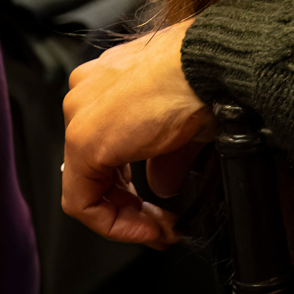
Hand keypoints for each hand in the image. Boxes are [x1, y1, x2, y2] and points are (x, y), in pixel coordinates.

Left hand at [61, 20, 212, 246]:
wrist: (213, 62)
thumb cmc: (208, 75)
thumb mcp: (187, 124)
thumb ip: (166, 160)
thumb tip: (163, 186)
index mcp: (110, 80)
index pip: (108, 149)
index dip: (133, 189)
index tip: (161, 209)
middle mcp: (87, 94)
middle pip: (96, 168)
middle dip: (130, 205)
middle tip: (160, 226)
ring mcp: (80, 114)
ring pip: (87, 185)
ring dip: (125, 215)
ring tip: (158, 231)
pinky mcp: (83, 140)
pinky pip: (82, 199)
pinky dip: (114, 222)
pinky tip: (147, 230)